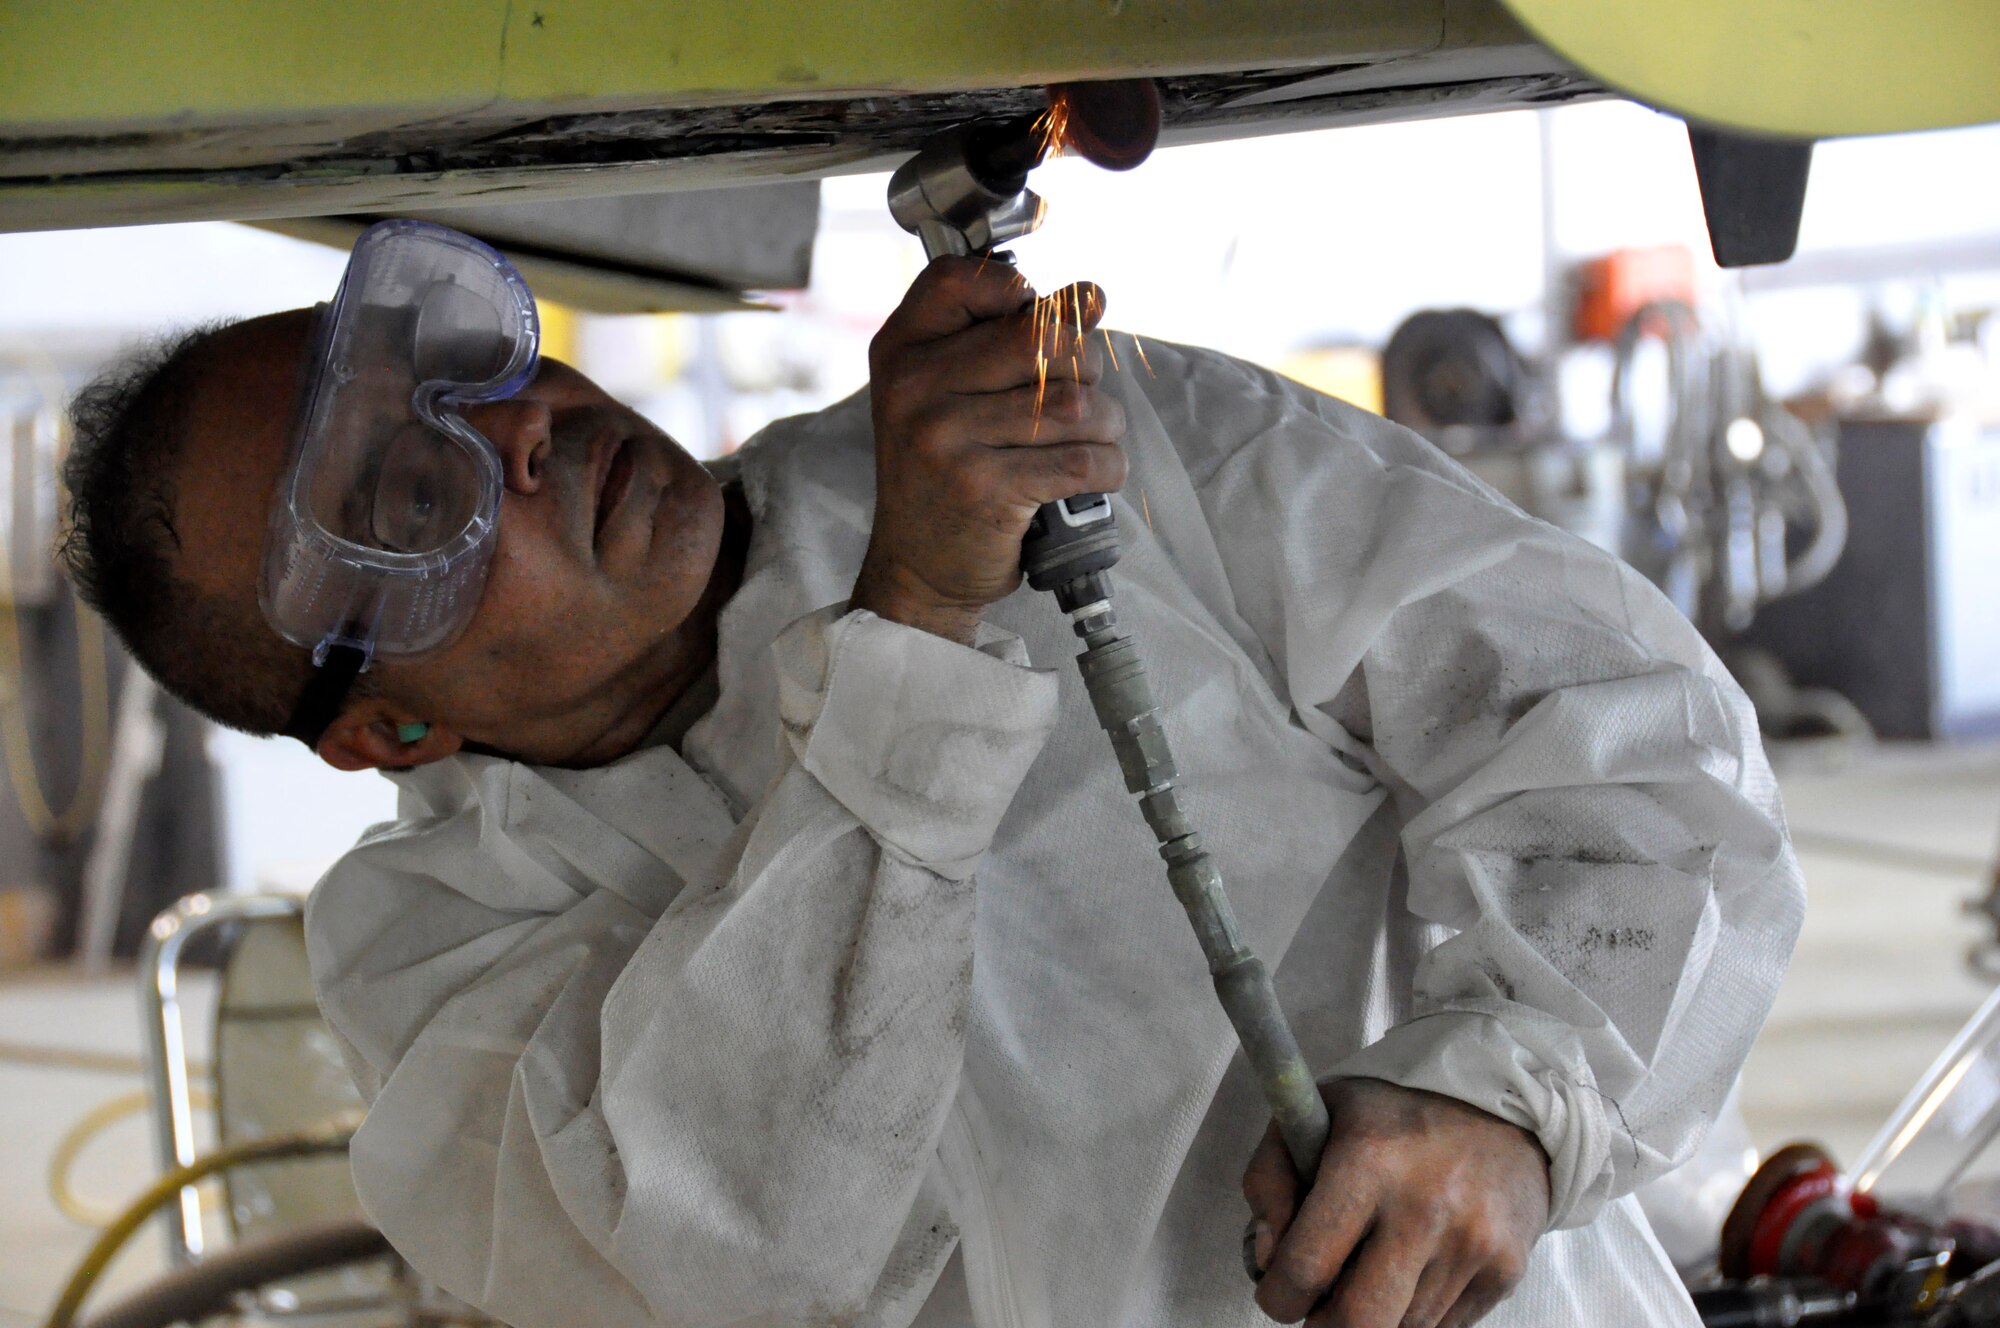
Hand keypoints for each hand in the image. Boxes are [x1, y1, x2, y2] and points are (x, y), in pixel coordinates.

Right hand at [852, 256, 1126, 644]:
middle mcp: (916, 387)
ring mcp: (946, 439)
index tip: (1040, 326)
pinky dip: (1107, 468)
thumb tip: (1091, 295)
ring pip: (1074, 404)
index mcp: (902, 350)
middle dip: (1085, 367)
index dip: (1020, 290)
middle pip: (1042, 338)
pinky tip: (1094, 476)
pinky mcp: (984, 490)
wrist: (918, 568)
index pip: (962, 277)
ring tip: (1092, 441)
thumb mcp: (949, 393)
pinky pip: (1082, 460)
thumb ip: (1005, 339)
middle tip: (1080, 398)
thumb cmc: (945, 473)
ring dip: (1105, 425)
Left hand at [1243, 1079, 1549, 1327]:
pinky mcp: (1505, 1269)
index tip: (1278, 1289)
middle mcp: (1424, 1207)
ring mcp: (1471, 1243)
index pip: (1304, 1268)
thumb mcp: (1316, 1113)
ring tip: (1371, 1270)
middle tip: (1320, 1303)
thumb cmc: (1394, 1113)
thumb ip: (1268, 1181)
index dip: (1278, 1296)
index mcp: (1367, 1160)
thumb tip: (1266, 1259)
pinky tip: (1413, 1269)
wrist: (1503, 1103)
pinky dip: (1416, 1311)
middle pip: (1358, 1323)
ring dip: (1375, 1316)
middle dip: (1325, 1325)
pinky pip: (1445, 1327)